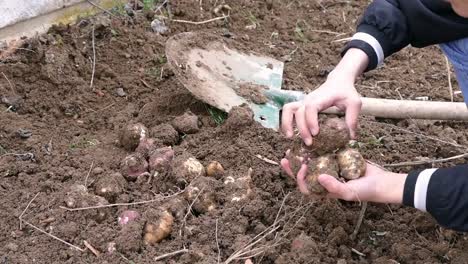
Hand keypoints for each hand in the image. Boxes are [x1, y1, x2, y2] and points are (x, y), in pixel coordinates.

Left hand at [281, 157, 406, 203]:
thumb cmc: (366, 190)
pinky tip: (313, 139)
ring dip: (303, 156)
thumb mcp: (350, 192)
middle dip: (293, 167)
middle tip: (285, 156)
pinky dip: (318, 149)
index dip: (298, 179)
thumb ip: (334, 187)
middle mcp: (325, 180)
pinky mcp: (338, 160)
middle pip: (304, 175)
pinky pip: (324, 154)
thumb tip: (318, 177)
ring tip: (295, 147)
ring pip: (312, 163)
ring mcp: (331, 170)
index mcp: (324, 191)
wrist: (382, 181)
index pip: (305, 187)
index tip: (300, 166)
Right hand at [282, 76, 361, 143]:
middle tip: (309, 143)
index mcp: (322, 98)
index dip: (311, 120)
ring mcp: (303, 101)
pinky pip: (288, 111)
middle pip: (298, 111)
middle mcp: (309, 99)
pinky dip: (286, 121)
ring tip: (290, 137)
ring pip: (288, 109)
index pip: (311, 107)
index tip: (316, 133)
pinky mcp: (301, 105)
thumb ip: (352, 118)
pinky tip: (289, 133)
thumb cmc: (346, 92)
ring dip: (287, 123)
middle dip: (302, 128)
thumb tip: (351, 137)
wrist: (338, 81)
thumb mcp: (354, 103)